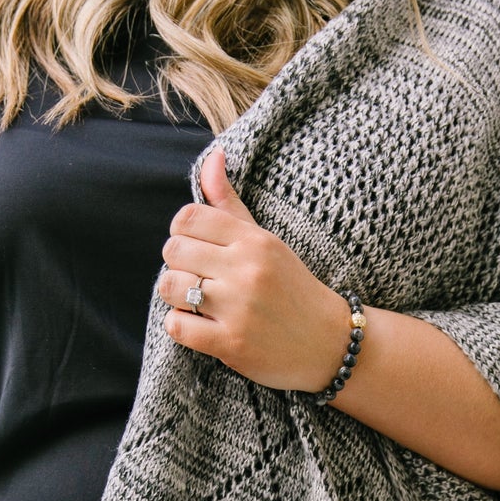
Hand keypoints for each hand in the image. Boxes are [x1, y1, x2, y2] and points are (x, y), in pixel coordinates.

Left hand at [157, 148, 351, 392]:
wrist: (330, 343)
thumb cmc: (293, 288)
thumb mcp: (266, 241)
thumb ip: (230, 203)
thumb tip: (212, 156)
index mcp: (254, 241)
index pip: (188, 218)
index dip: (182, 233)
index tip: (197, 249)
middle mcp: (246, 270)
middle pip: (173, 250)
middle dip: (178, 265)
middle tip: (198, 278)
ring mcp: (238, 308)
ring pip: (169, 287)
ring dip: (176, 296)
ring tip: (197, 302)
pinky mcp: (231, 344)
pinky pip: (177, 326)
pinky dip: (181, 326)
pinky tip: (201, 325)